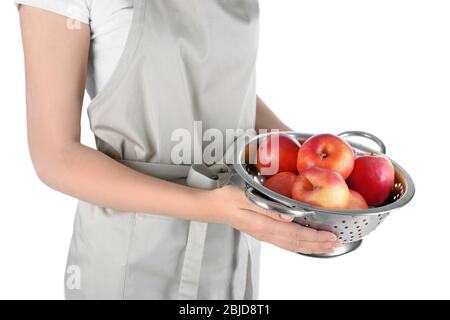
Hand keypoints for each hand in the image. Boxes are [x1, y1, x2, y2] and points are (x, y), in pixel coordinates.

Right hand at [205, 186, 340, 254]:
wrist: (212, 206)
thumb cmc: (226, 199)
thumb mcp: (245, 198)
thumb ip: (267, 208)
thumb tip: (289, 216)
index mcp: (264, 226)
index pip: (296, 235)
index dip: (315, 237)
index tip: (331, 236)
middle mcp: (266, 233)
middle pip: (297, 243)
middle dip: (318, 244)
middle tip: (336, 242)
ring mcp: (264, 235)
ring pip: (293, 245)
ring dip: (311, 246)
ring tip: (326, 246)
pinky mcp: (262, 232)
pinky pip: (286, 243)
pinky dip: (300, 245)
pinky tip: (305, 244)